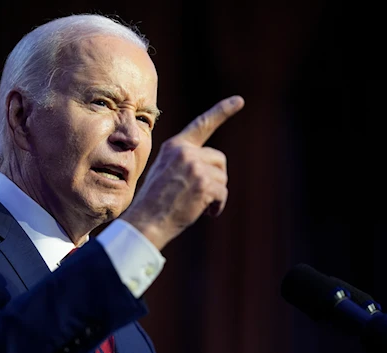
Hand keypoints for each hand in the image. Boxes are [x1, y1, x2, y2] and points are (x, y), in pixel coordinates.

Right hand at [120, 95, 244, 249]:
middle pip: (219, 160)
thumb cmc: (155, 202)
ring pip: (222, 179)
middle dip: (215, 178)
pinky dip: (216, 206)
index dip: (222, 111)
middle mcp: (185, 152)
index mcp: (174, 146)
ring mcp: (195, 166)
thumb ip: (185, 161)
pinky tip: (202, 212)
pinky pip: (222, 194)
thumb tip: (212, 167)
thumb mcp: (165, 171)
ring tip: (195, 204)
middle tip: (199, 194)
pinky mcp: (204, 183)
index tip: (239, 101)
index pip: (202, 124)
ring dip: (215, 194)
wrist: (146, 221)